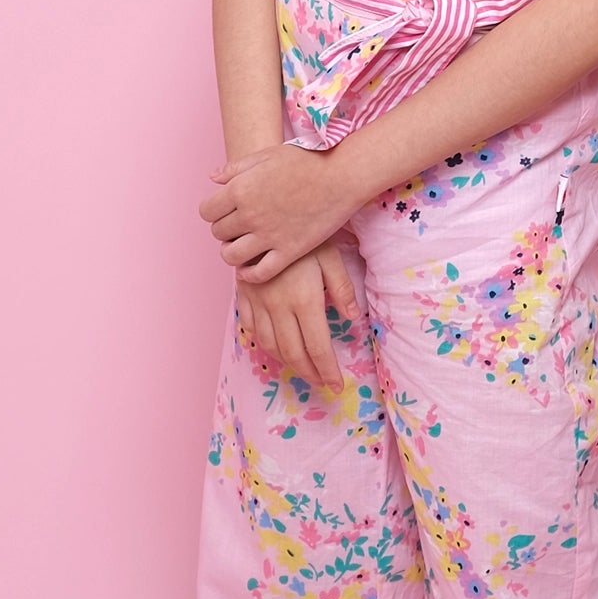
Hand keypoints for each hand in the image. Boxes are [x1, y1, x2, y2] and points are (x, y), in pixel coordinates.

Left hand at [199, 139, 359, 281]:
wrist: (342, 175)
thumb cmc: (306, 160)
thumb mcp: (267, 155)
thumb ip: (237, 168)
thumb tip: (213, 178)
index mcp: (240, 189)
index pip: (207, 211)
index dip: (214, 211)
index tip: (225, 211)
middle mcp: (250, 214)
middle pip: (218, 233)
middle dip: (225, 230)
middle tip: (238, 227)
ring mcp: (269, 235)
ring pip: (231, 256)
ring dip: (232, 253)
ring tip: (243, 247)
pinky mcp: (289, 251)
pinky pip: (259, 273)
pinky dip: (249, 274)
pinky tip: (251, 268)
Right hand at [235, 239, 360, 391]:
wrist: (263, 213)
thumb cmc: (304, 231)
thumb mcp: (330, 255)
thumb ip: (342, 288)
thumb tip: (353, 317)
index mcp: (304, 300)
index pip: (317, 347)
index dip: (327, 370)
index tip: (337, 385)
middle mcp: (278, 307)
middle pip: (293, 353)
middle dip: (309, 373)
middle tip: (322, 383)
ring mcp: (257, 302)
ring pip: (270, 345)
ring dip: (287, 362)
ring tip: (303, 369)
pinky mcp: (243, 295)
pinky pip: (250, 328)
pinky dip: (263, 344)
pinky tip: (275, 348)